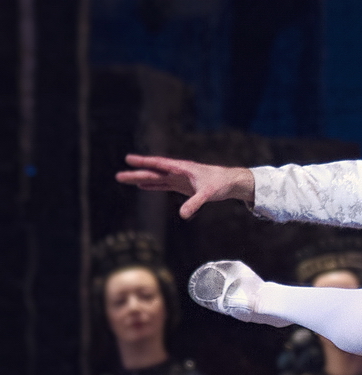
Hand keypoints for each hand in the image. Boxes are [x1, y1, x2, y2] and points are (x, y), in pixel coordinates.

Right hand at [116, 156, 254, 219]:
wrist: (230, 182)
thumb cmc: (220, 183)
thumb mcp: (208, 194)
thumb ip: (196, 203)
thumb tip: (183, 215)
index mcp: (182, 168)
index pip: (159, 164)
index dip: (144, 162)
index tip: (128, 158)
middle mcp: (177, 172)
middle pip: (153, 172)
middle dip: (136, 174)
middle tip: (118, 176)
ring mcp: (178, 178)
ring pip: (156, 178)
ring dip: (141, 179)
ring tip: (123, 179)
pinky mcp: (182, 185)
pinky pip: (164, 185)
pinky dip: (153, 185)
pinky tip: (142, 185)